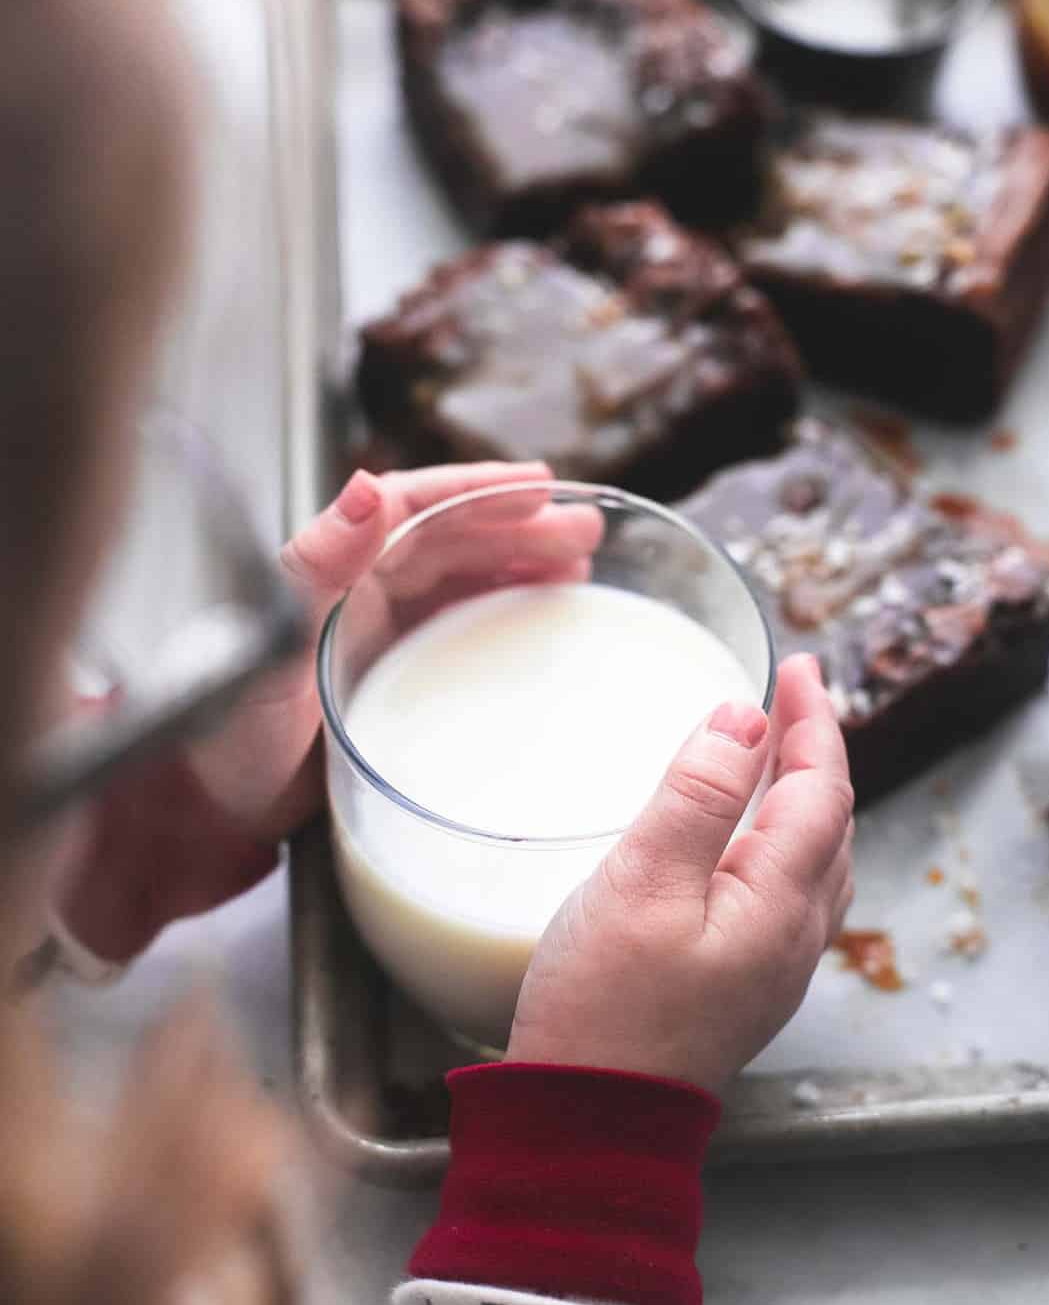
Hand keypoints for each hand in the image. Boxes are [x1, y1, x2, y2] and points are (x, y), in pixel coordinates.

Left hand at [59, 460, 598, 961]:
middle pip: (451, 540)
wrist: (207, 817)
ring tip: (580, 563)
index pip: (413, 508)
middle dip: (519, 526)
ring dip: (520, 564)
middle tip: (585, 528)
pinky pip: (460, 631)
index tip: (538, 487)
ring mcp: (378, 636)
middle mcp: (357, 594)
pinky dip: (505, 616)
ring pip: (462, 580)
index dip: (478, 490)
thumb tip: (366, 490)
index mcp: (330, 572)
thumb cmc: (224, 735)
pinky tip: (543, 617)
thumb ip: (315, 567)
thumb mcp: (270, 645)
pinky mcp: (393, 682)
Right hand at [507, 655, 853, 1092]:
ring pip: (816, 863)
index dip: (816, 723)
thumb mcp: (642, 885)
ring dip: (806, 799)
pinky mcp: (741, 991)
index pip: (821, 791)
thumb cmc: (604, 1007)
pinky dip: (782, 844)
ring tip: (781, 755)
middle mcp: (794, 938)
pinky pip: (788, 896)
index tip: (802, 667)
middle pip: (830, 824)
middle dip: (817, 754)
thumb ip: (697, 798)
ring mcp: (772, 971)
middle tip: (794, 698)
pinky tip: (748, 844)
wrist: (588, 1125)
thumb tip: (744, 720)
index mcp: (781, 904)